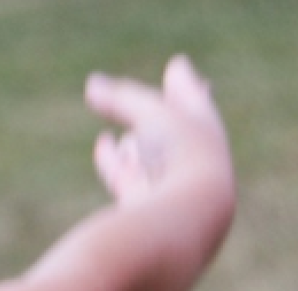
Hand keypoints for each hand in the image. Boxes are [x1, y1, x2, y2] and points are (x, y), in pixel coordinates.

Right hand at [85, 55, 233, 207]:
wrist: (185, 215)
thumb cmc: (181, 153)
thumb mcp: (151, 111)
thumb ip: (120, 97)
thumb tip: (92, 86)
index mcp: (205, 129)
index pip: (192, 97)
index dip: (184, 82)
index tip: (179, 67)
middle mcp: (189, 157)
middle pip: (174, 127)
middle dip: (168, 111)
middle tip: (172, 91)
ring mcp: (165, 182)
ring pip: (145, 151)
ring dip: (137, 142)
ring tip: (134, 141)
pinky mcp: (139, 201)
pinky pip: (121, 172)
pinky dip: (111, 156)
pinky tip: (104, 142)